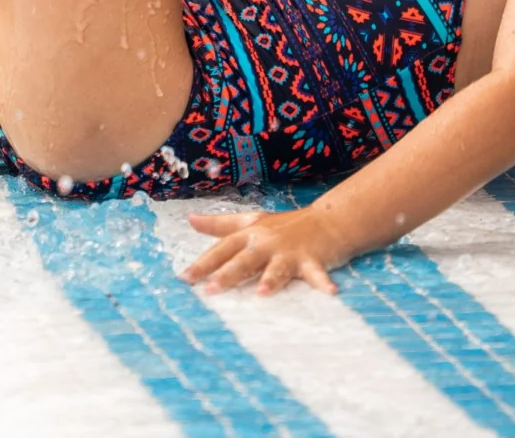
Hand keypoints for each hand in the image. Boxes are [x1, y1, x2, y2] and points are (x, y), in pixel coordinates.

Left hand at [180, 206, 348, 295]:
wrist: (326, 220)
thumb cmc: (286, 225)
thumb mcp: (251, 222)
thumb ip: (220, 224)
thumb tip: (190, 219)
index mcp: (250, 235)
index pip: (222, 250)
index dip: (203, 263)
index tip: (184, 278)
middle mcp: (266, 243)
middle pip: (244, 260)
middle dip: (227, 274)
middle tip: (210, 290)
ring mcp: (289, 252)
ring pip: (277, 268)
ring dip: (271, 279)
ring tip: (262, 294)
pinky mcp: (312, 259)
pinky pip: (318, 274)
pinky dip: (323, 282)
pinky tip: (330, 293)